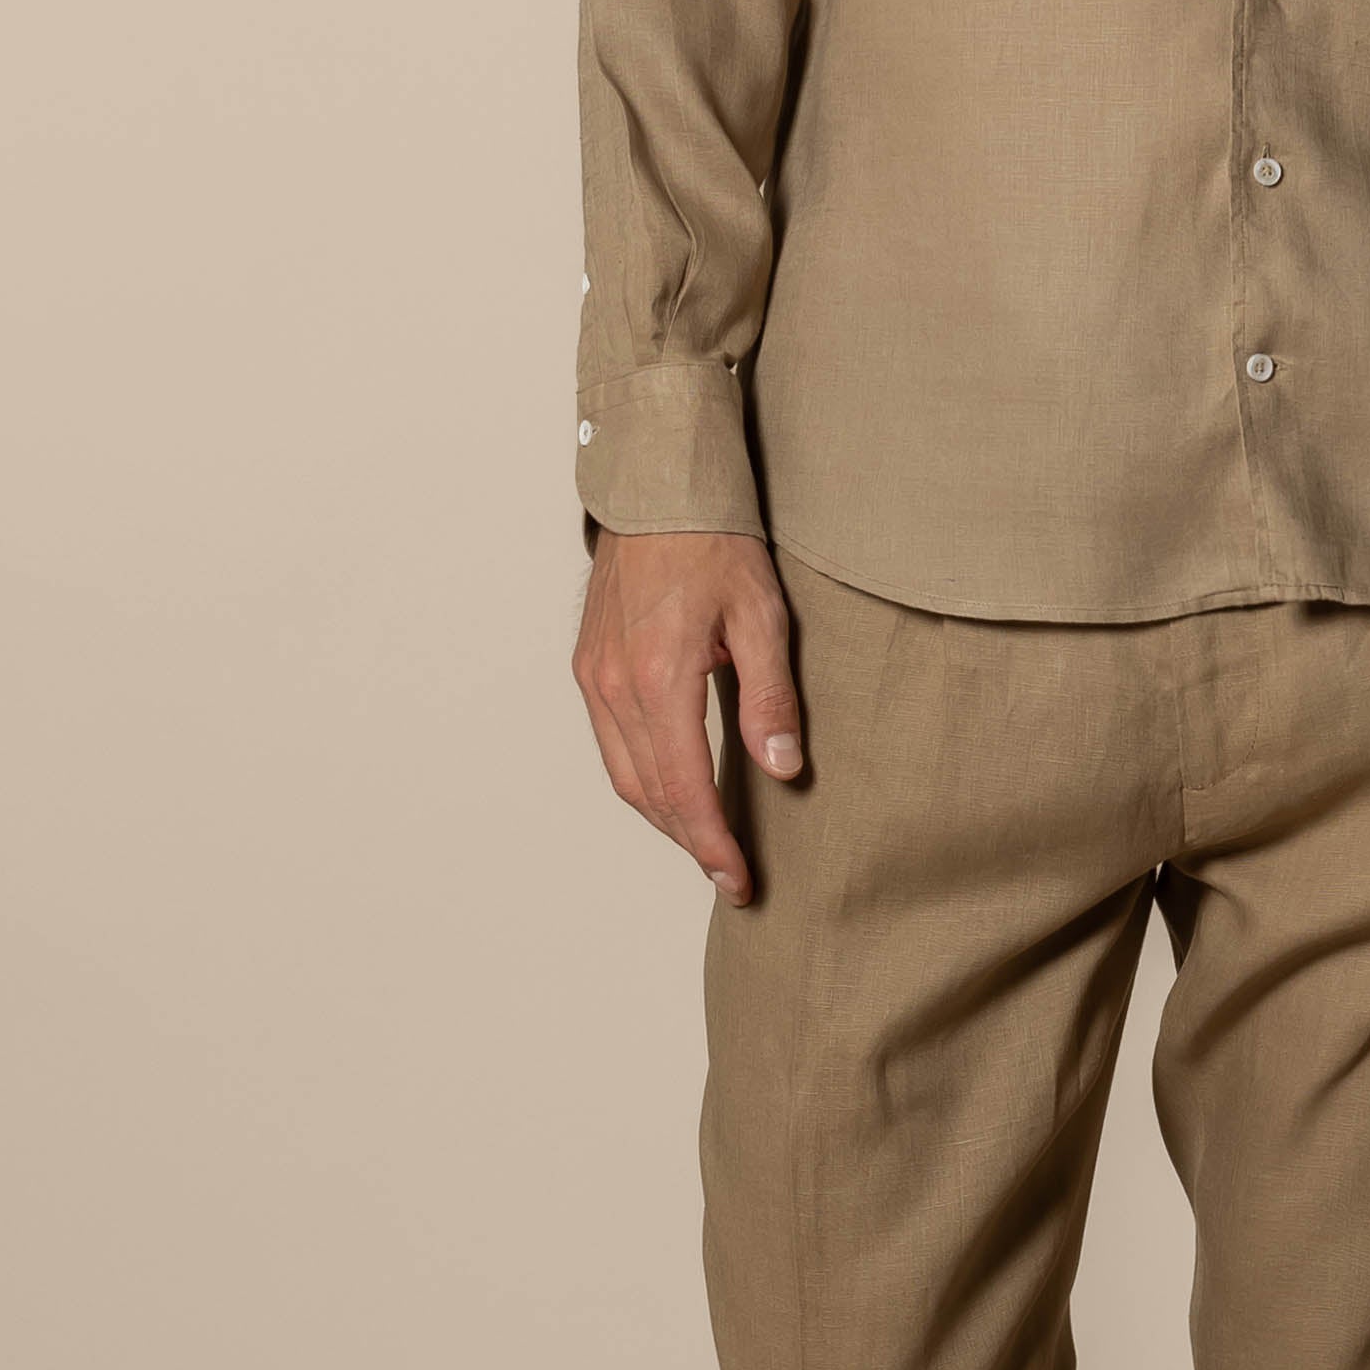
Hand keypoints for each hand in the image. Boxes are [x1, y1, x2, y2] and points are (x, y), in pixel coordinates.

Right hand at [576, 528, 800, 903]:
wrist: (659, 489)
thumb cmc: (715, 544)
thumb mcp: (762, 618)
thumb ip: (770, 699)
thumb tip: (781, 768)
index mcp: (659, 677)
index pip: (684, 788)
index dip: (712, 844)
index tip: (738, 881)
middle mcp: (615, 684)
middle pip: (649, 793)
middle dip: (690, 841)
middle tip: (729, 875)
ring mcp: (594, 676)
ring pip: (623, 775)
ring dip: (664, 817)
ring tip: (705, 843)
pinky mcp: (588, 666)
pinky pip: (611, 744)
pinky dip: (641, 780)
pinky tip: (673, 789)